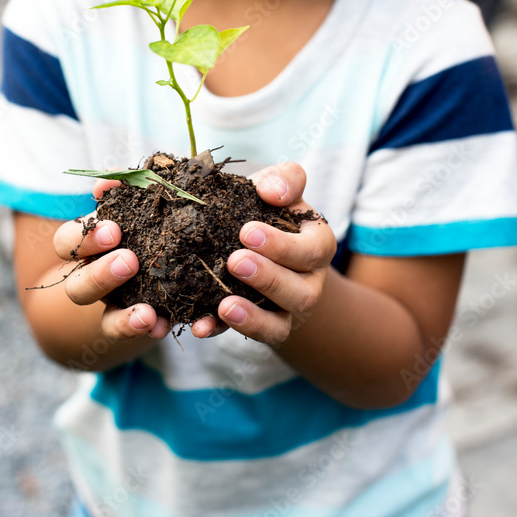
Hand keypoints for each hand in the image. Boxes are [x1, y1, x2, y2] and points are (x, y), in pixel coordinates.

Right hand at [52, 179, 170, 340]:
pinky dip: (150, 331)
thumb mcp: (137, 200)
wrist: (168, 254)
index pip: (67, 243)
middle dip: (101, 276)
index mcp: (87, 246)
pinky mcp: (139, 325)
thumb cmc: (147, 217)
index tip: (113, 230)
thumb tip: (108, 182)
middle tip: (129, 261)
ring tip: (146, 313)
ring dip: (123, 318)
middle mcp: (93, 280)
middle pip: (78, 289)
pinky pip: (139, 335)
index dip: (85, 239)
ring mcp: (115, 307)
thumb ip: (126, 188)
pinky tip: (163, 325)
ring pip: (106, 321)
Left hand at [191, 162, 335, 344]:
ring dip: (252, 317)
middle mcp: (309, 283)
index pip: (311, 250)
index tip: (246, 231)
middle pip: (300, 292)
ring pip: (279, 325)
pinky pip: (247, 337)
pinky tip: (199, 326)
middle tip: (234, 261)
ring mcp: (287, 311)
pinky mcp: (263, 327)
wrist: (260, 243)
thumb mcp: (280, 189)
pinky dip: (222, 332)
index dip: (281, 245)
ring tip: (224, 305)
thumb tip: (272, 190)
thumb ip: (284, 180)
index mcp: (317, 245)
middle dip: (267, 278)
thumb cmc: (270, 210)